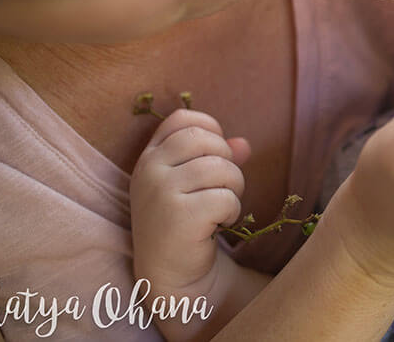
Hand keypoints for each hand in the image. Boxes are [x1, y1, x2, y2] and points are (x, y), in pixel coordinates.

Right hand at [130, 109, 250, 300]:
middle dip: (227, 160)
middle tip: (223, 186)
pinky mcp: (178, 215)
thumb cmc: (185, 221)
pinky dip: (232, 211)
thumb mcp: (194, 184)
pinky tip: (219, 224)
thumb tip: (244, 144)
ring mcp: (160, 192)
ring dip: (234, 188)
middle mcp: (149, 170)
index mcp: (150, 157)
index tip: (217, 154)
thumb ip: (217, 158)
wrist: (169, 273)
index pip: (181, 119)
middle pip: (205, 139)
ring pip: (220, 168)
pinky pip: (224, 197)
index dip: (209, 128)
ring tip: (222, 208)